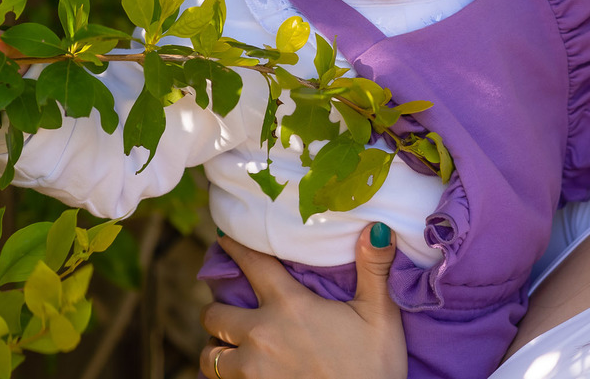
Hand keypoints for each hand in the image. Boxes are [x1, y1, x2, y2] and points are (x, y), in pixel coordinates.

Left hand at [199, 224, 406, 378]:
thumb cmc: (374, 367)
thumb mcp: (380, 314)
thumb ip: (374, 269)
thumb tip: (376, 227)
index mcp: (290, 306)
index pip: (253, 265)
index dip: (234, 247)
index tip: (223, 237)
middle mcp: (261, 335)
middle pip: (214, 315)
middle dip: (217, 309)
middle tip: (228, 308)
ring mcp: (252, 371)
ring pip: (209, 356)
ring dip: (215, 348)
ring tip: (227, 346)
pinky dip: (223, 377)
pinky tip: (237, 374)